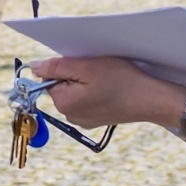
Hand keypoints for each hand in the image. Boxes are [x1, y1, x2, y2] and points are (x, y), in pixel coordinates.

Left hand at [31, 56, 182, 129]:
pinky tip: (110, 88)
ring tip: (106, 79)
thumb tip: (34, 67)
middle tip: (97, 71)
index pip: (49, 79)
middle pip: (61, 86)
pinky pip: (87, 100)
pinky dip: (95, 91)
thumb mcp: (86, 67)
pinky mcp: (96, 119)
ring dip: (86, 82)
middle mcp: (70, 116)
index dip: (64, 67)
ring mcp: (84, 120)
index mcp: (63, 104)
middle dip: (75, 75)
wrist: (151, 100)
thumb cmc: (121, 81)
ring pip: (75, 92)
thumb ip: (57, 67)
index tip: (83, 65)